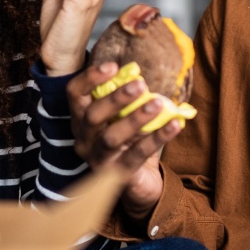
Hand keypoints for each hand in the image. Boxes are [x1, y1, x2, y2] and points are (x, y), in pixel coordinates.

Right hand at [67, 62, 184, 219]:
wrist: (138, 183)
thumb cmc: (130, 140)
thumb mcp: (126, 116)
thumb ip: (129, 98)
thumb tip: (140, 75)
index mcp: (81, 119)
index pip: (75, 94)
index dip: (90, 78)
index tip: (114, 66)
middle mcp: (83, 139)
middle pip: (92, 116)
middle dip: (116, 98)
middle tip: (140, 84)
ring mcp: (97, 160)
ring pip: (111, 138)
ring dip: (135, 119)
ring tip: (158, 104)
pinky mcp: (117, 176)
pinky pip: (136, 155)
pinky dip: (157, 138)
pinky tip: (174, 125)